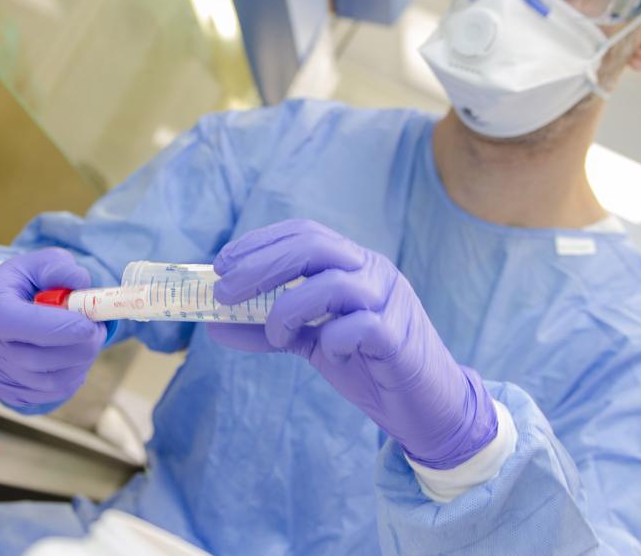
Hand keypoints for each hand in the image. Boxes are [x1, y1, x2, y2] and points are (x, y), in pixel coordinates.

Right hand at [0, 249, 106, 408]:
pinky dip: (67, 381)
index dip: (55, 328)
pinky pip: (43, 396)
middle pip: (31, 359)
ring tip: (88, 343)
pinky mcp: (4, 389)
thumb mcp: (39, 263)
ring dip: (77, 365)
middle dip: (76, 348)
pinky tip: (74, 360)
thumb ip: (60, 268)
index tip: (88, 325)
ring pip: (42, 382)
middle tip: (98, 332)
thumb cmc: (23, 283)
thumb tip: (81, 283)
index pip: (13, 323)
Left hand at [209, 219, 497, 467]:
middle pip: (313, 247)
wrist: (424, 407)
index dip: (260, 243)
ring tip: (274, 335)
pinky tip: (328, 355)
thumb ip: (271, 330)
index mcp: (353, 263)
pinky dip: (333, 338)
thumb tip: (216, 327)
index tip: (221, 263)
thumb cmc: (367, 366)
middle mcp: (374, 271)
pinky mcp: (400, 337)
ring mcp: (391, 301)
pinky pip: (360, 326)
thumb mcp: (311, 344)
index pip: (304, 232)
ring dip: (290, 308)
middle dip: (261, 266)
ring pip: (334, 283)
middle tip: (224, 293)